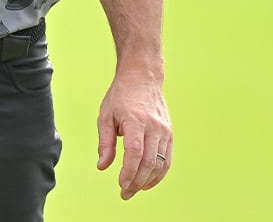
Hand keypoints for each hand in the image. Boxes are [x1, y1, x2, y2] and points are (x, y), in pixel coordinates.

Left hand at [96, 70, 171, 198]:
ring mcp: (164, 131)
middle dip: (137, 182)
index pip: (135, 153)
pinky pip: (167, 159)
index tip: (121, 185)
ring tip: (134, 190)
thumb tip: (102, 166)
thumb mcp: (105, 116)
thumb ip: (105, 143)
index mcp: (136, 121)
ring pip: (160, 164)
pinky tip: (148, 182)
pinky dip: (159, 174)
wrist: (142, 78)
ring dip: (147, 181)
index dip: (129, 172)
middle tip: (125, 194)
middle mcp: (154, 127)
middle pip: (149, 162)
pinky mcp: (170, 134)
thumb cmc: (120, 96)